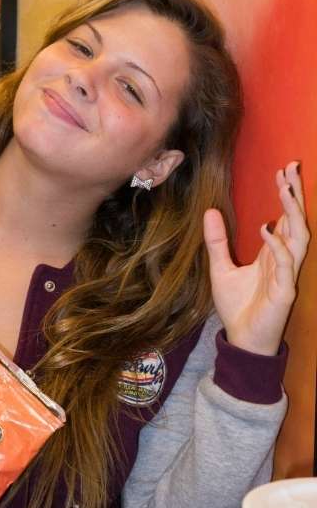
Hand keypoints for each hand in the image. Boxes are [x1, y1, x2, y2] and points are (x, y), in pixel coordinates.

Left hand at [204, 161, 306, 355]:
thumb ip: (217, 242)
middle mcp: (284, 261)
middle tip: (292, 169)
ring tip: (284, 190)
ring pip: (299, 239)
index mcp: (272, 255)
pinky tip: (268, 229)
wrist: (240, 338)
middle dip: (295, 196)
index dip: (286, 196)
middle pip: (296, 222)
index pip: (284, 219)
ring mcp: (287, 276)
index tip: (284, 171)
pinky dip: (278, 246)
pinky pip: (286, 265)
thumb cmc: (237, 305)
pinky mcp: (284, 292)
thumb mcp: (220, 268)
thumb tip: (209, 211)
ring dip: (292, 214)